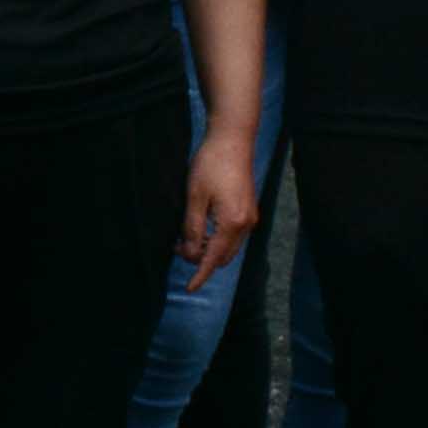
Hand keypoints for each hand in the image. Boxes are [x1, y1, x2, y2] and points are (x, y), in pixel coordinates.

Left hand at [175, 121, 259, 285]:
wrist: (233, 139)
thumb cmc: (210, 164)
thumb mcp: (194, 197)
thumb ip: (192, 229)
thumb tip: (190, 254)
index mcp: (232, 223)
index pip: (214, 258)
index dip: (201, 274)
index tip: (190, 288)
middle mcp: (246, 224)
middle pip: (223, 256)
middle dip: (202, 259)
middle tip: (177, 248)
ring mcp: (250, 217)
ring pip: (229, 247)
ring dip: (209, 249)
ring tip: (185, 238)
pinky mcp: (248, 209)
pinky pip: (233, 235)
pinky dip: (217, 238)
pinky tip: (201, 228)